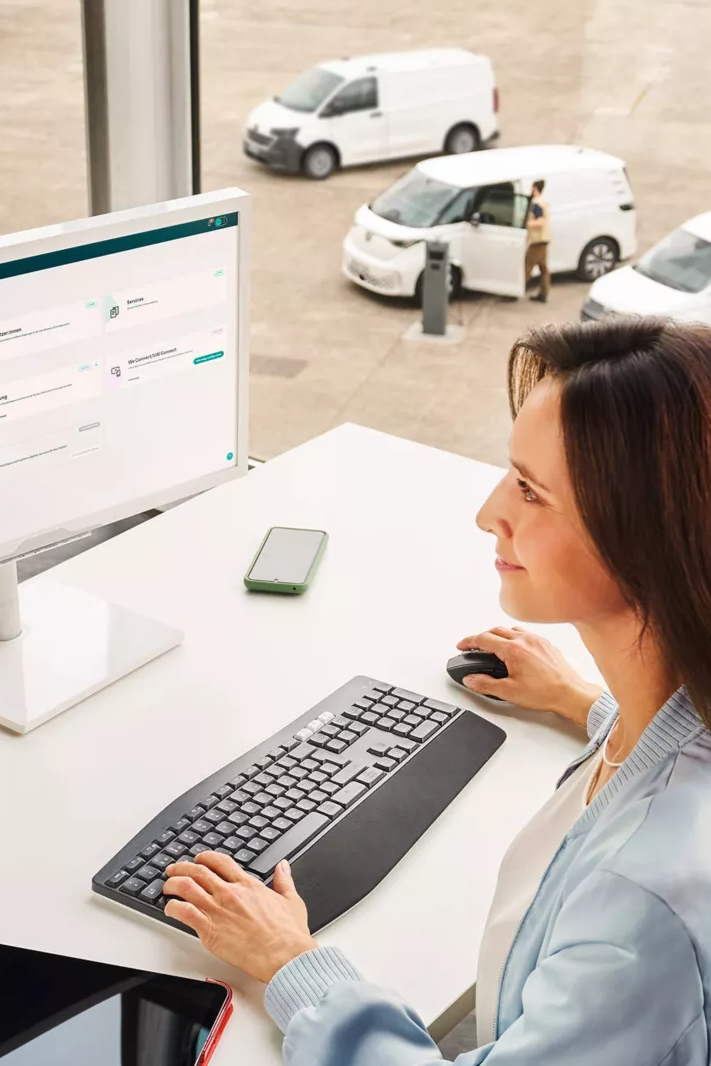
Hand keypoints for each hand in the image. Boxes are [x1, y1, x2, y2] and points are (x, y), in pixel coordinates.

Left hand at [163, 853, 317, 983]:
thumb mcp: (291, 899)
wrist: (284, 955)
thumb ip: (283, 881)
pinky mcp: (210, 930)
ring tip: (167, 886)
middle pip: (198, 871)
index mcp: (248, 885)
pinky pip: (184, 913)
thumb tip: (283, 867)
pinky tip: (170, 909)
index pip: (220, 861)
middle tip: (174, 870)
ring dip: (172, 884)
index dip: (206, 858)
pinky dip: (173, 908)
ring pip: (186, 887)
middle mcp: (229, 893)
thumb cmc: (287, 933)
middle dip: (182, 868)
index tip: (200, 860)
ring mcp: (218, 910)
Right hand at [456, 626, 602, 726]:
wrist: (571, 693)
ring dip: (497, 634)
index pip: (483, 639)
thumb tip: (471, 679)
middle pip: (495, 630)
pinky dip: (513, 636)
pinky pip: (525, 633)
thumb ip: (485, 684)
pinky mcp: (546, 644)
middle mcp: (525, 640)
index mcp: (513, 649)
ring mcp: (537, 640)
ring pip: (510, 629)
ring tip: (491, 645)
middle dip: (480, 637)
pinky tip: (514, 646)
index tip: (462, 646)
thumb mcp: (509, 692)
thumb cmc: (546, 692)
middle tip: (472, 646)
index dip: (468, 642)